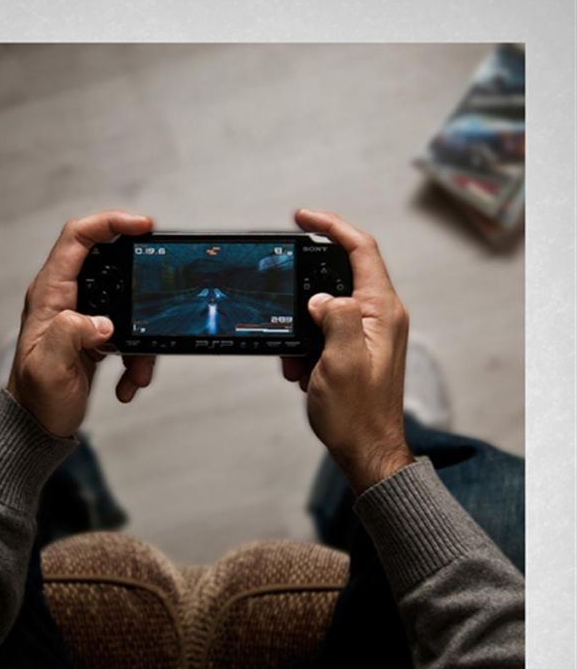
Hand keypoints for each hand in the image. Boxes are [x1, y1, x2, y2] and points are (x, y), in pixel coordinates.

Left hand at [7, 210, 155, 437]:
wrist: (39, 426)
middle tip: (162, 293)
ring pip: (128, 309)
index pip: (78, 239)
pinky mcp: (97, 338)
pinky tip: (129, 384)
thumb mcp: (49, 367)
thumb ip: (70, 335)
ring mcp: (84, 318)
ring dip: (142, 342)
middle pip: (112, 267)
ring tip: (138, 374)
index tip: (143, 226)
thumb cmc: (36, 398)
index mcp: (50, 295)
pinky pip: (130, 337)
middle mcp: (67, 300)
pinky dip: (137, 361)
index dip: (110, 224)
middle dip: (141, 287)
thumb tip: (102, 323)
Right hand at [283, 208, 413, 494]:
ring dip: (303, 331)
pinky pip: (327, 336)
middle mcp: (381, 317)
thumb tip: (321, 299)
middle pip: (339, 279)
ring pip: (328, 311)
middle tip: (285, 314)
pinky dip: (308, 350)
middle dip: (305, 296)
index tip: (302, 217)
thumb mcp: (340, 360)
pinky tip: (304, 374)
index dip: (332, 227)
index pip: (361, 250)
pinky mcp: (359, 352)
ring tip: (297, 363)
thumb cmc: (357, 414)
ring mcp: (371, 335)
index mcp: (382, 311)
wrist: (367, 451)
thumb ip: (334, 316)